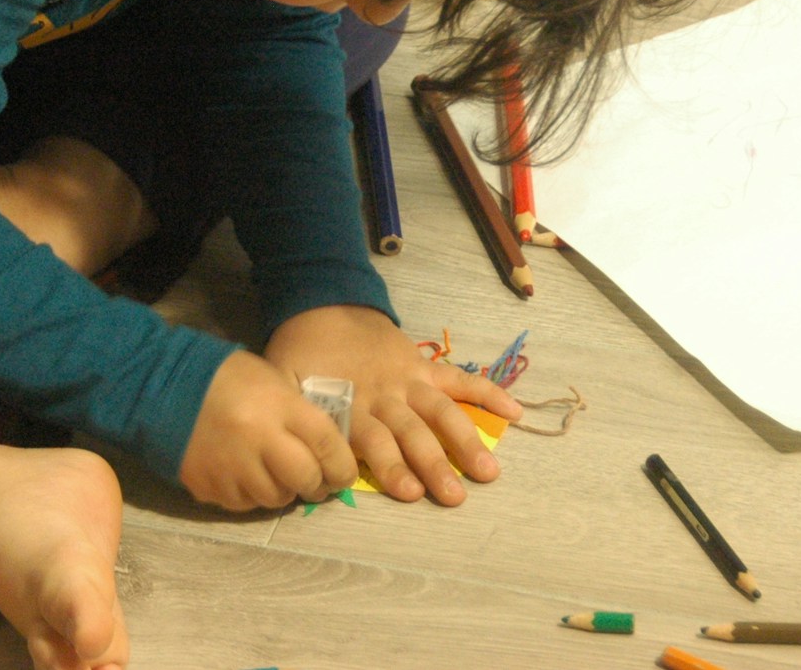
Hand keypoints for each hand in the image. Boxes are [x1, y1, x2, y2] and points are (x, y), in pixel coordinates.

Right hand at [178, 350, 357, 510]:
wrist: (165, 384)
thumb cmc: (227, 378)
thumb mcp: (272, 382)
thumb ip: (299, 415)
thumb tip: (325, 453)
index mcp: (279, 405)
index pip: (327, 444)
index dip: (343, 465)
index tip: (343, 473)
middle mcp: (258, 437)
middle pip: (304, 478)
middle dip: (316, 485)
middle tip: (314, 482)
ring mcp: (231, 465)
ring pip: (275, 498)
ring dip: (282, 491)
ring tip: (275, 475)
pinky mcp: (207, 484)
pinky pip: (242, 504)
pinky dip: (250, 494)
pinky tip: (244, 475)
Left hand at [263, 305, 521, 504]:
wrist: (322, 303)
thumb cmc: (301, 355)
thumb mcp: (284, 384)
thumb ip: (296, 419)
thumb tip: (297, 458)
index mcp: (350, 405)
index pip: (372, 442)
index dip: (389, 467)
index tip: (409, 492)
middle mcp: (384, 397)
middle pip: (412, 434)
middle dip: (433, 465)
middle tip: (454, 496)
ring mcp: (408, 381)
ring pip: (440, 413)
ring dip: (465, 441)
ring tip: (487, 472)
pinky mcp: (423, 366)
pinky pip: (459, 380)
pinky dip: (487, 394)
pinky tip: (515, 413)